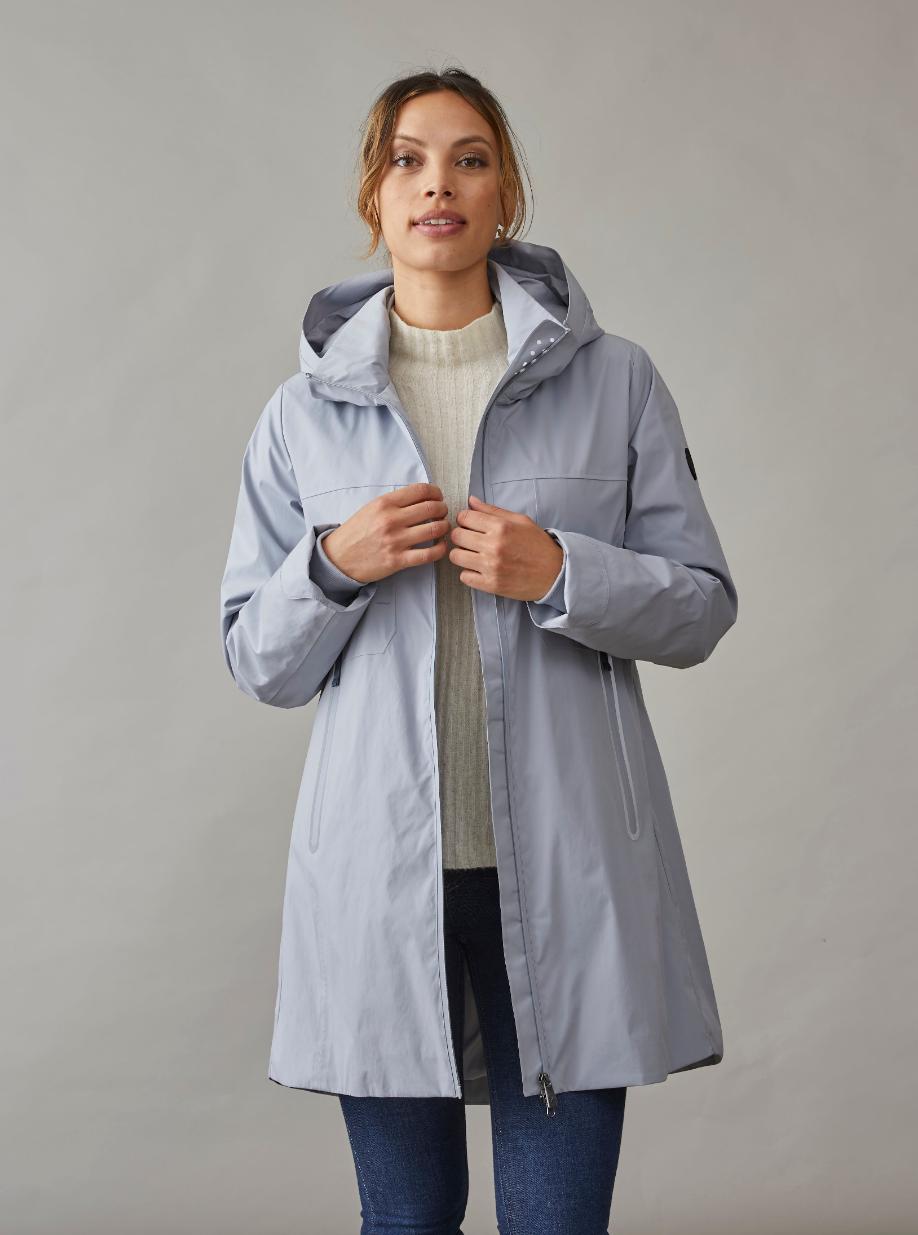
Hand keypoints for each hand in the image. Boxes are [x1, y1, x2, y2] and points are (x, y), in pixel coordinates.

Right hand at [320, 483, 452, 582]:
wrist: (339, 558)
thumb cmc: (357, 532)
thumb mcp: (371, 508)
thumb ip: (395, 502)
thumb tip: (421, 497)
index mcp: (385, 503)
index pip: (421, 491)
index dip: (436, 493)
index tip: (438, 497)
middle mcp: (391, 520)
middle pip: (432, 508)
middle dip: (443, 509)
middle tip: (442, 513)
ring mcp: (395, 541)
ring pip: (435, 529)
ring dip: (444, 527)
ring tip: (442, 528)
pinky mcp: (398, 560)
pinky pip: (429, 554)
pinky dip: (440, 549)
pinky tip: (440, 546)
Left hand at [448, 494, 563, 599]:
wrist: (555, 573)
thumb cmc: (538, 545)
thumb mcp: (520, 521)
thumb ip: (493, 511)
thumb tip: (471, 501)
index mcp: (501, 526)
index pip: (464, 517)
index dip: (465, 519)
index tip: (470, 525)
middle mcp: (494, 545)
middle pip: (456, 535)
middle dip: (461, 536)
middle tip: (471, 540)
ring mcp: (491, 566)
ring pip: (455, 556)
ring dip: (462, 554)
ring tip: (474, 555)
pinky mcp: (491, 584)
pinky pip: (464, 577)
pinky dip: (469, 573)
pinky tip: (480, 570)